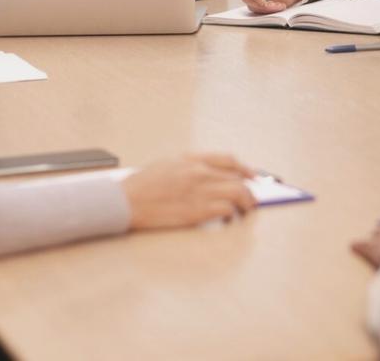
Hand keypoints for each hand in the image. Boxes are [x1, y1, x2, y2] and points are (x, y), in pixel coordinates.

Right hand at [122, 153, 257, 229]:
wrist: (127, 200)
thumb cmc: (142, 184)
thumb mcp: (167, 164)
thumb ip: (189, 165)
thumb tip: (210, 173)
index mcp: (192, 159)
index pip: (229, 160)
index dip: (245, 169)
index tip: (252, 177)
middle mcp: (199, 172)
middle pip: (238, 179)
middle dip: (250, 191)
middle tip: (252, 201)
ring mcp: (199, 191)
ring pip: (238, 194)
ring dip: (246, 204)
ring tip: (245, 212)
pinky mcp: (196, 211)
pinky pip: (226, 210)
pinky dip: (232, 216)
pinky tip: (229, 220)